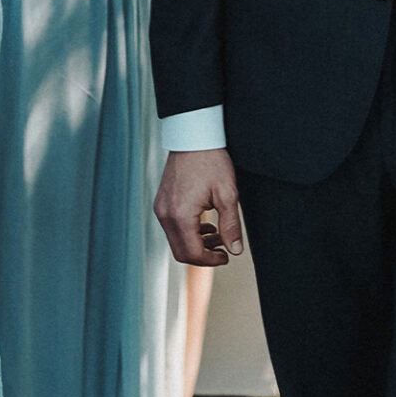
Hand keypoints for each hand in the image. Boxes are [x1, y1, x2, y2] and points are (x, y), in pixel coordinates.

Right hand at [154, 148, 243, 266]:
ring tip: (217, 234)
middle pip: (181, 251)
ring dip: (196, 243)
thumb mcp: (227, 193)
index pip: (192, 253)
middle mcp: (165, 215)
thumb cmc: (211, 160)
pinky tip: (205, 223)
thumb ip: (231, 225)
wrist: (193, 136)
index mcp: (181, 215)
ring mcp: (160, 208)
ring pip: (175, 240)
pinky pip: (172, 227)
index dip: (211, 260)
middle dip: (203, 255)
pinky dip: (187, 232)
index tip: (226, 257)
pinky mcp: (160, 202)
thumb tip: (236, 250)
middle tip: (223, 249)